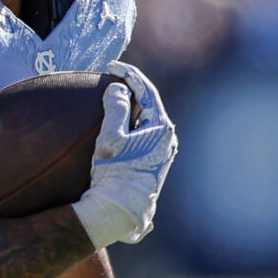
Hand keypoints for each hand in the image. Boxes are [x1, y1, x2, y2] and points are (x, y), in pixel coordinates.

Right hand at [71, 62, 176, 248]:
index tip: (111, 66)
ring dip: (129, 107)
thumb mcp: (111, 137)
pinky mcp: (153, 163)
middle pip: (148, 103)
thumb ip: (116, 107)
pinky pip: (143, 134)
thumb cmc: (114, 174)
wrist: (118, 211)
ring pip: (146, 119)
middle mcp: (167, 138)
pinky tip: (117, 125)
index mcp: (161, 128)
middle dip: (130, 89)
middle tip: (109, 79)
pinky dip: (130, 123)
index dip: (128, 74)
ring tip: (110, 99)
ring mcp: (162, 152)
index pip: (146, 90)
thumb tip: (120, 89)